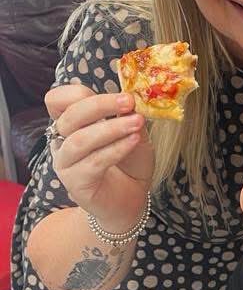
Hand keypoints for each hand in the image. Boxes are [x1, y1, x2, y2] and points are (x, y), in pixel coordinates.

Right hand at [47, 84, 153, 232]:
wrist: (130, 197)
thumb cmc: (129, 161)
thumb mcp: (133, 131)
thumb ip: (128, 116)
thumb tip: (133, 101)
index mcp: (71, 123)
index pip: (57, 100)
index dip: (79, 92)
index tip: (112, 91)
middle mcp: (61, 141)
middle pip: (70, 116)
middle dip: (101, 105)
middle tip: (130, 102)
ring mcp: (65, 163)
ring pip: (79, 140)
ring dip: (111, 128)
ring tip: (137, 122)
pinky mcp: (75, 183)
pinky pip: (93, 162)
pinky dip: (116, 148)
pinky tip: (134, 141)